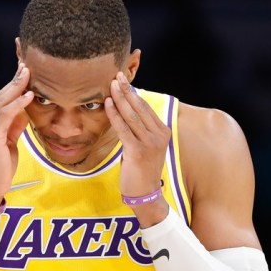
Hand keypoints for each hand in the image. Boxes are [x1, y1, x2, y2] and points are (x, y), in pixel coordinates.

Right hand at [0, 63, 34, 206]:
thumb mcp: (8, 143)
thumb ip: (14, 127)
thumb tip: (25, 112)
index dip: (11, 85)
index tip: (23, 71)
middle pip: (0, 96)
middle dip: (15, 80)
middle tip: (27, 65)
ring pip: (1, 102)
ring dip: (17, 87)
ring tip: (29, 73)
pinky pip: (5, 115)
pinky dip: (17, 104)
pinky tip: (28, 95)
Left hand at [105, 72, 170, 225]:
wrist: (146, 195)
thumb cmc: (142, 170)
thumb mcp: (146, 146)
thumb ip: (140, 130)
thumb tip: (126, 111)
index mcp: (163, 132)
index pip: (146, 108)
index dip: (134, 92)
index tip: (125, 80)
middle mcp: (159, 135)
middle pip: (140, 107)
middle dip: (127, 90)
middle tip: (117, 75)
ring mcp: (149, 143)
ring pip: (132, 115)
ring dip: (120, 98)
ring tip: (111, 85)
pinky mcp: (137, 151)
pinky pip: (123, 129)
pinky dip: (114, 115)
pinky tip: (107, 104)